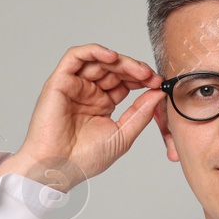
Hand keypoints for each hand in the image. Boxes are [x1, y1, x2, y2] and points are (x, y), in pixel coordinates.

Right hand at [0, 44, 165, 190]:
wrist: (59, 168)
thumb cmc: (85, 158)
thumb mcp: (123, 135)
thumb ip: (141, 113)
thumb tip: (159, 93)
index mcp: (102, 104)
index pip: (125, 82)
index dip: (142, 79)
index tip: (158, 83)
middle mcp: (88, 92)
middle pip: (114, 69)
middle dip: (135, 69)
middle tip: (151, 76)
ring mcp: (74, 85)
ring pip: (99, 60)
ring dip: (121, 61)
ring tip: (139, 70)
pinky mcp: (60, 81)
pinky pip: (75, 57)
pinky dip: (94, 51)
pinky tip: (112, 57)